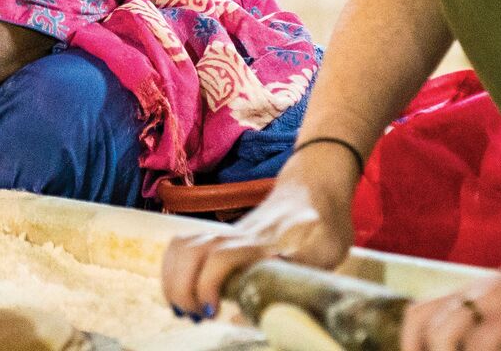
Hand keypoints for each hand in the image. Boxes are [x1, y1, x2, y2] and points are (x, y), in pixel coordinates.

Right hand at [160, 144, 359, 318]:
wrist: (316, 185)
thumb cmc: (324, 222)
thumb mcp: (325, 251)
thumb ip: (298, 271)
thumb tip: (263, 292)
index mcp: (263, 241)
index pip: (221, 257)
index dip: (208, 284)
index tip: (212, 311)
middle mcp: (238, 236)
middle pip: (191, 251)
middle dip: (182, 287)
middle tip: (197, 315)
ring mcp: (227, 234)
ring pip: (183, 246)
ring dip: (174, 278)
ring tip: (187, 307)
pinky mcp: (222, 237)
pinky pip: (185, 246)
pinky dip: (175, 269)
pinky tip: (186, 291)